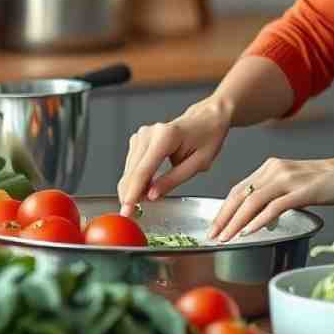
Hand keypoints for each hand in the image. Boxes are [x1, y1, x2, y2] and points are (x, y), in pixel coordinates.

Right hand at [116, 95, 233, 215]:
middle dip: (129, 194)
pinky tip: (144, 188)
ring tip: (142, 202)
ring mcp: (142, 134)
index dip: (133, 193)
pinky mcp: (139, 139)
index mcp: (166, 137)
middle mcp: (150, 133)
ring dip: (132, 187)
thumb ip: (173, 180)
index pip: (143, 170)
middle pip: (132, 171)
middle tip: (131, 214)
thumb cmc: (206, 138)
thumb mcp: (198, 163)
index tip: (126, 209)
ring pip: (129, 169)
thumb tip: (152, 195)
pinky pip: (132, 164)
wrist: (206, 119)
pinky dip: (135, 178)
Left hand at [209, 153, 333, 241]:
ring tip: (227, 238)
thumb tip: (261, 217)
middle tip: (213, 235)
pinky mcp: (302, 190)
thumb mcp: (295, 185)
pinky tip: (250, 232)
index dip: (223, 209)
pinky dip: (259, 220)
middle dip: (223, 217)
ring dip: (236, 222)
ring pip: (253, 201)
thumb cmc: (329, 181)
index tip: (214, 226)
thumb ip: (277, 196)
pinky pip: (274, 207)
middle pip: (241, 195)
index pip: (239, 189)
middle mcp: (275, 169)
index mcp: (271, 167)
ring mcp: (288, 179)